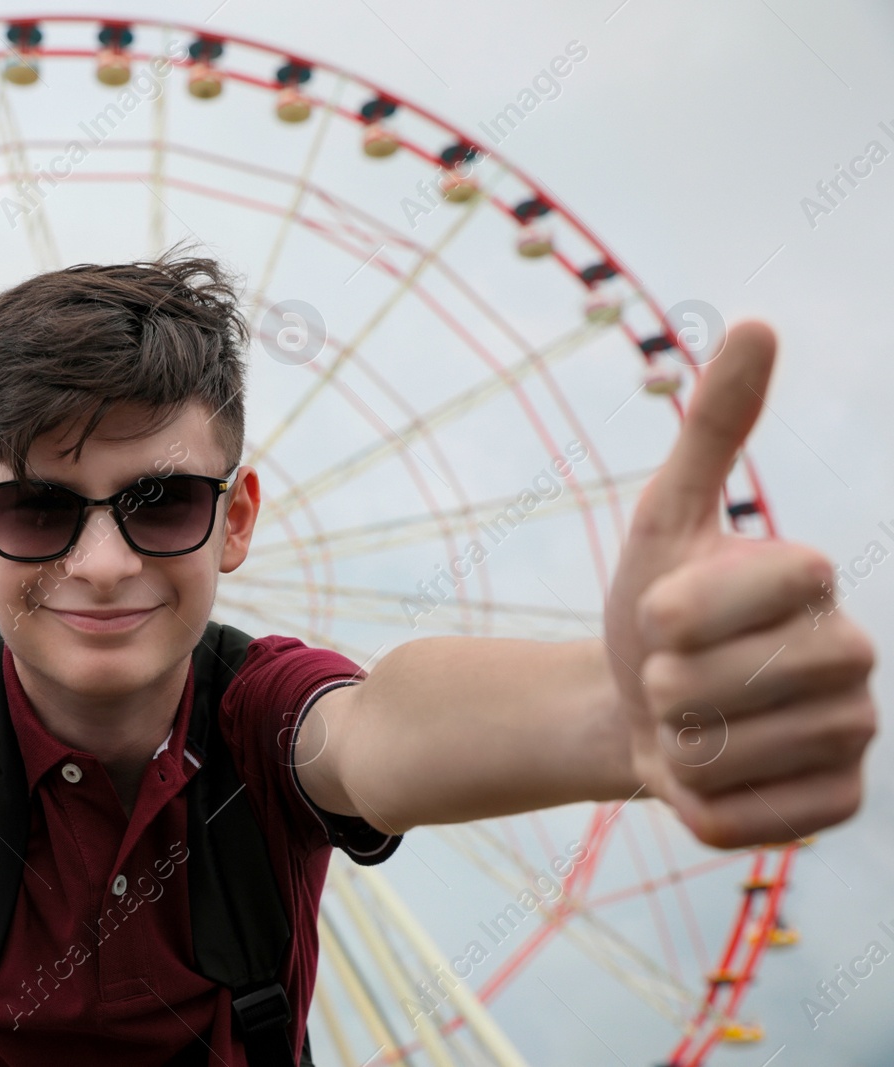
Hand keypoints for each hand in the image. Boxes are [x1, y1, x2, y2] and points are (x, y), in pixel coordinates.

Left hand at [603, 321, 876, 847]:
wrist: (638, 711)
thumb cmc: (653, 612)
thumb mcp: (664, 519)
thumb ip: (713, 429)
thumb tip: (758, 322)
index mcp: (816, 581)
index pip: (731, 596)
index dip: (670, 610)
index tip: (661, 611)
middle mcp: (855, 659)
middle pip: (713, 686)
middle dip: (659, 683)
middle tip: (672, 678)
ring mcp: (852, 739)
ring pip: (717, 758)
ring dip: (671, 746)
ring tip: (689, 725)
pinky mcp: (833, 807)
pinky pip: (731, 822)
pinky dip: (689, 803)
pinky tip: (707, 774)